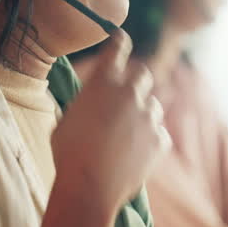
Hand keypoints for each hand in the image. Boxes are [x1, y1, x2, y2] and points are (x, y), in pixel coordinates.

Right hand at [50, 30, 170, 215]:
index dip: (120, 42)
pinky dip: (151, 139)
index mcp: (102, 82)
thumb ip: (85, 104)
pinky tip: (136, 153)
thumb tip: (92, 103)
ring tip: (127, 135)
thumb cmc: (69, 154)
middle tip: (128, 95)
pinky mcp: (160, 139)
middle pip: (144, 73)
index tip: (122, 38)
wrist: (89, 188)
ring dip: (143, 114)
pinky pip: (159, 133)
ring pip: (153, 106)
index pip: (117, 48)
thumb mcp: (67, 119)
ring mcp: (148, 116)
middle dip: (137, 81)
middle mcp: (129, 93)